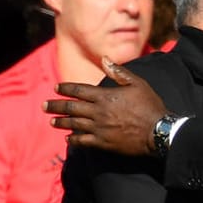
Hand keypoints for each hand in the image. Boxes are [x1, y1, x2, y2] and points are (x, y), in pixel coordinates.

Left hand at [46, 58, 167, 154]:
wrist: (158, 132)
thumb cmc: (150, 106)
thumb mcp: (138, 84)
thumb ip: (119, 72)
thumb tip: (104, 58)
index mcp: (105, 96)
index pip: (79, 90)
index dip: (66, 88)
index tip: (56, 88)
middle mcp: (98, 112)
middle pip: (71, 107)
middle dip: (56, 106)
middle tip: (44, 106)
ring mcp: (100, 128)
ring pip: (74, 124)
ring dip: (61, 122)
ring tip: (52, 122)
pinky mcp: (104, 143)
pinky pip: (83, 141)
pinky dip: (74, 140)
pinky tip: (68, 139)